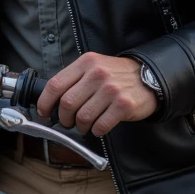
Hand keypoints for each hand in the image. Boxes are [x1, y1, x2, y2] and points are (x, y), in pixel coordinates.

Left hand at [37, 52, 157, 136]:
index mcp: (86, 63)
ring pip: (82, 117)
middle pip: (67, 104)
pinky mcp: (123, 105)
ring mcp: (111, 90)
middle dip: (64, 118)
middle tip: (68, 122)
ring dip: (80, 126)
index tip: (44, 113)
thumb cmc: (117, 76)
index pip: (55, 84)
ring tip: (85, 125)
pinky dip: (96, 130)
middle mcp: (97, 74)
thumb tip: (51, 101)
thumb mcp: (95, 66)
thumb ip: (75, 78)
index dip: (45, 103)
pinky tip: (99, 126)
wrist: (150, 77)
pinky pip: (100, 126)